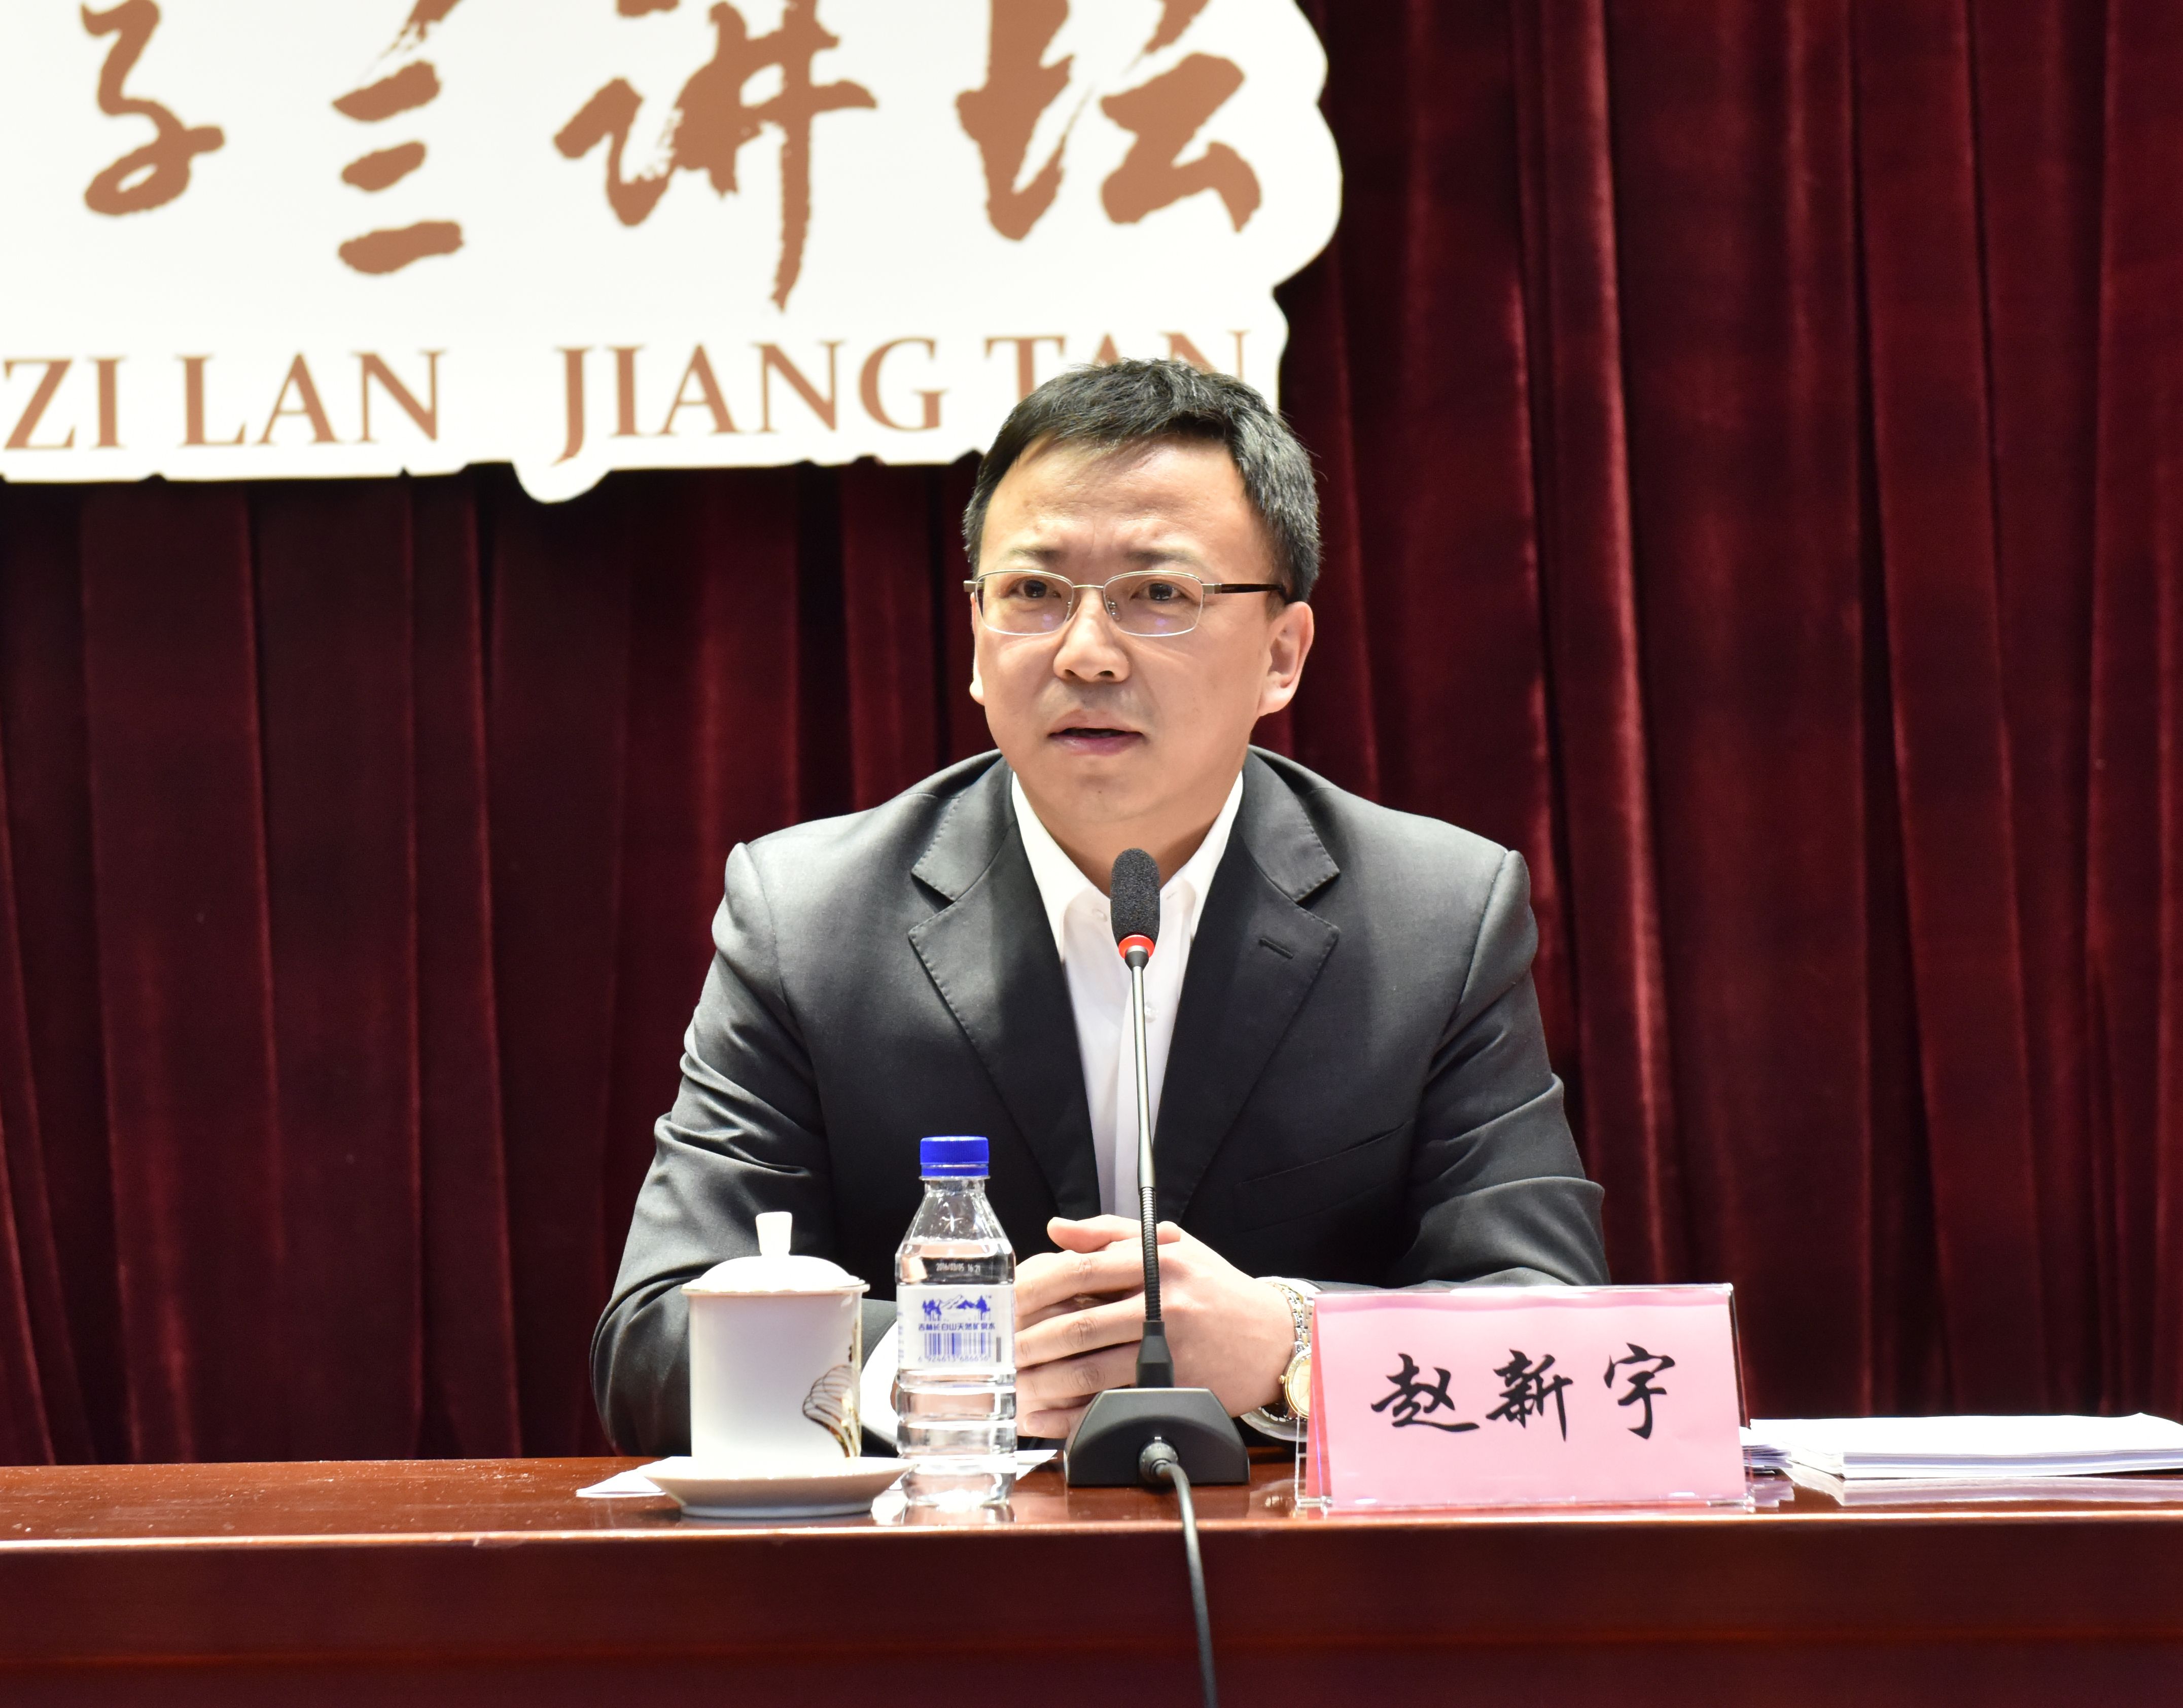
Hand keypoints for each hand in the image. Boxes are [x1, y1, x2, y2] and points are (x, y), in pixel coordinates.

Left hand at [1012, 1215, 1295, 1438]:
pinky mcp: (1174, 1388)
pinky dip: (1076, 1416)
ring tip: (1012, 1389)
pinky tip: (1048, 1419)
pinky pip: (1114, 1404)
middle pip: (1079, 1325)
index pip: (1079, 1270)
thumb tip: (1055, 1229)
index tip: (1002, 1304)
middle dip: (1029, 1344)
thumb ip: (1110, 1234)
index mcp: (1153, 1262)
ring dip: (1045, 1384)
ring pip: (1092, 1371)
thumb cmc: (1216, 1290)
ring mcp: (1169, 1349)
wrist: (1275, 1338)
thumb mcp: (1172, 1246)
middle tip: (997, 1355)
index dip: (1033, 1289)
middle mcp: (1160, 1303)